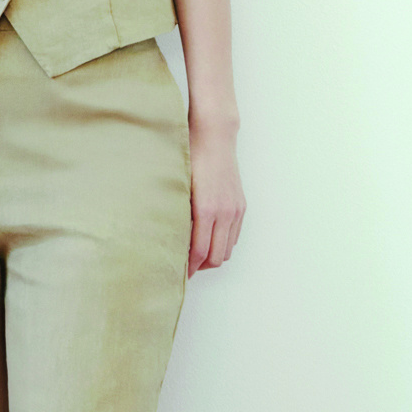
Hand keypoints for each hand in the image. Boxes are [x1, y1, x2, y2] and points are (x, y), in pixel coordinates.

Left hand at [188, 125, 244, 275]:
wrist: (214, 139)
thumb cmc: (191, 159)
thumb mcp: (179, 188)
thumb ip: (178, 216)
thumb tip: (171, 240)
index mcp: (206, 210)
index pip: (199, 252)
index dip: (189, 267)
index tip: (179, 273)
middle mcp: (224, 213)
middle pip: (215, 256)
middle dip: (200, 266)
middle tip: (185, 267)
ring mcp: (235, 210)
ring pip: (227, 249)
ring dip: (212, 256)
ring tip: (196, 255)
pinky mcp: (240, 206)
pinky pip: (234, 236)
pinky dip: (222, 243)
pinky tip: (209, 239)